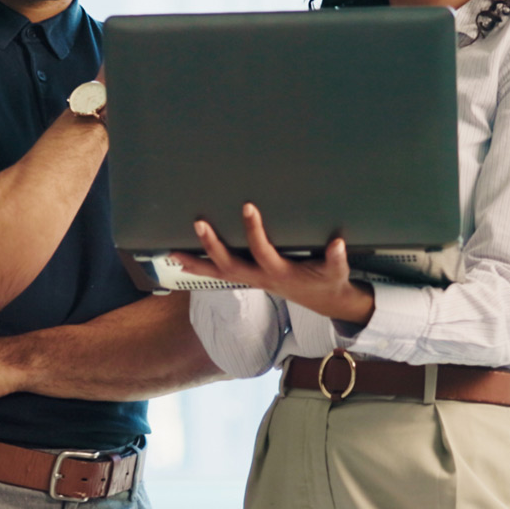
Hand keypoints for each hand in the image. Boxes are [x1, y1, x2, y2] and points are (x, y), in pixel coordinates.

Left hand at [173, 203, 374, 325]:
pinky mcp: (249, 279)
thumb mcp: (337, 272)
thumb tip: (337, 243)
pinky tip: (181, 261)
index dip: (254, 231)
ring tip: (172, 252)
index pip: (262, 251)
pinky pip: (219, 276)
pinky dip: (199, 270)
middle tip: (198, 223)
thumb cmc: (329, 281)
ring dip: (195, 263)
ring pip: (218, 274)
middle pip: (230, 265)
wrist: (325, 301)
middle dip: (213, 246)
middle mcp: (261, 278)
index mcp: (281, 273)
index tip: (248, 206)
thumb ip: (336, 259)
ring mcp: (252, 280)